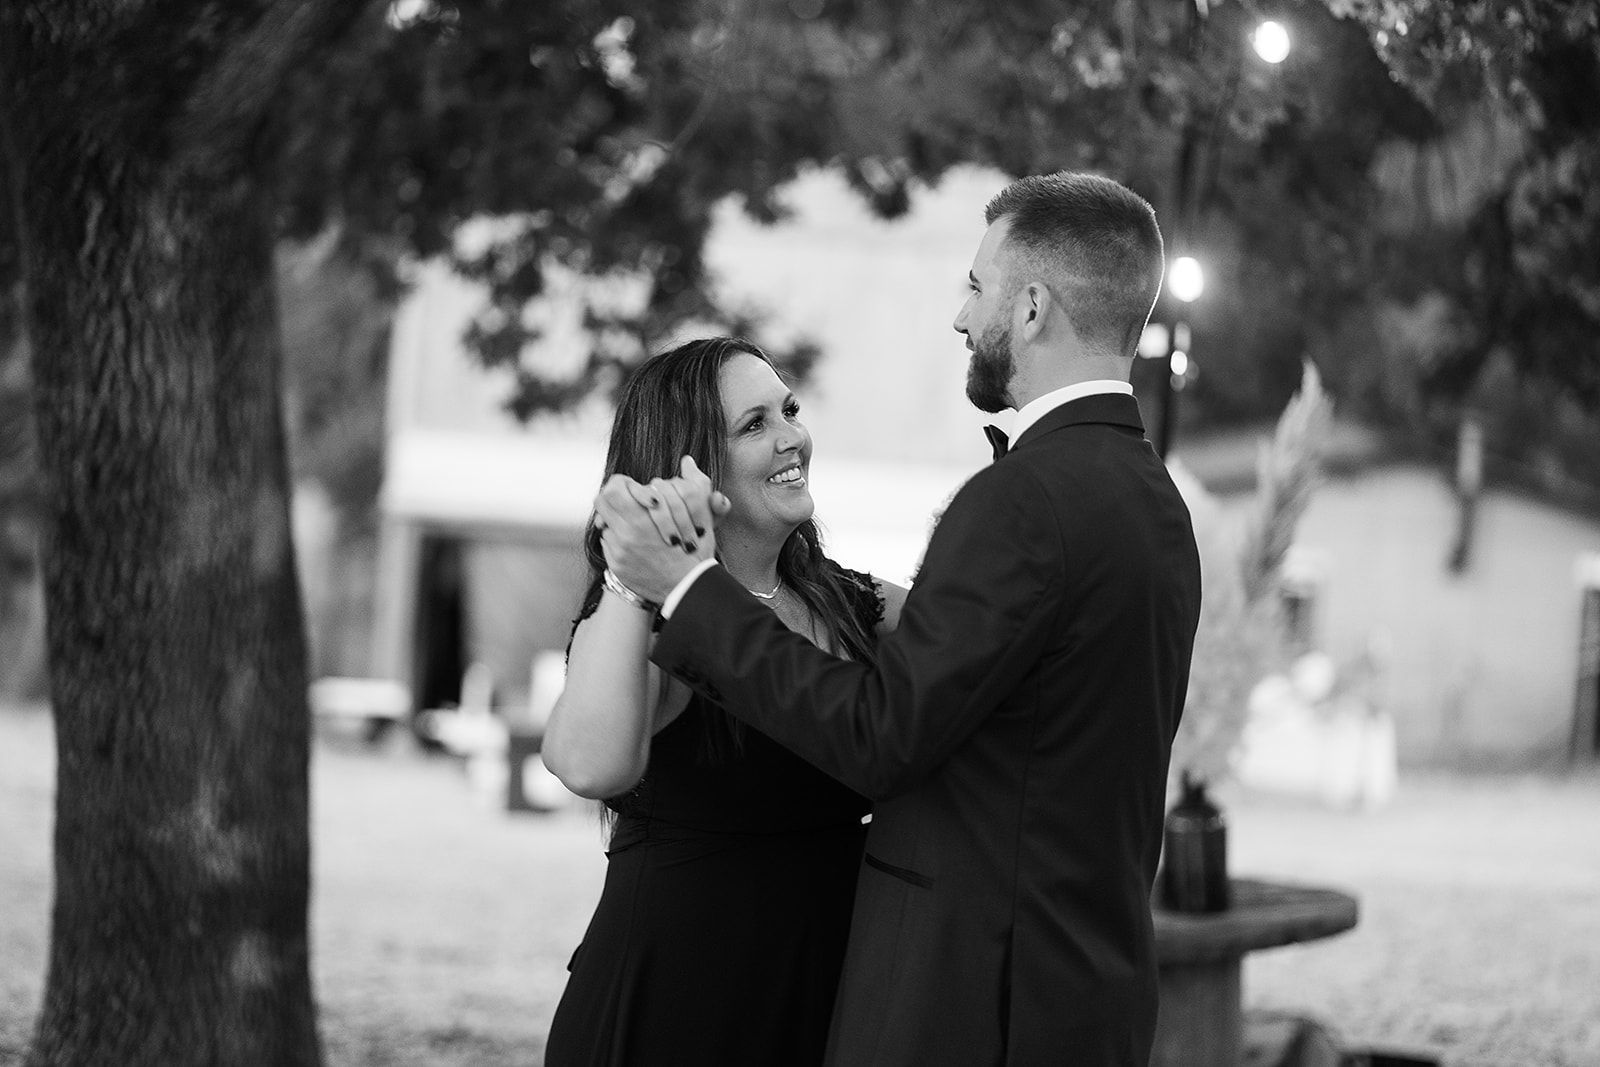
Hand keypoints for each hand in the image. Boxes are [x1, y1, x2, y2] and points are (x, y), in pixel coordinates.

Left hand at [595, 457, 728, 603]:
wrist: (689, 589)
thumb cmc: (696, 550)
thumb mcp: (701, 516)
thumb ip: (694, 485)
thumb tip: (687, 461)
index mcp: (643, 518)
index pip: (614, 488)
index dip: (623, 484)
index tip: (634, 488)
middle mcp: (626, 534)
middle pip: (602, 501)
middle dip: (614, 498)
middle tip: (627, 501)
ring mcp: (619, 551)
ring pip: (605, 523)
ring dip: (617, 520)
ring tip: (633, 524)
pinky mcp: (616, 566)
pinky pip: (609, 544)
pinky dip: (618, 540)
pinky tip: (635, 544)